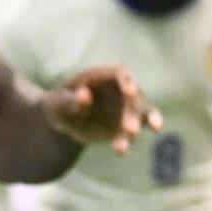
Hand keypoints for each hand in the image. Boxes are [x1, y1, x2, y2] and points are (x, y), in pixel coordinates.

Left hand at [42, 66, 160, 154]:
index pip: (120, 75)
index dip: (127, 82)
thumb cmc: (61, 106)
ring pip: (142, 111)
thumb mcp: (60, 103)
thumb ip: (72, 101)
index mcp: (104, 76)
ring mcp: (129, 105)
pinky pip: (145, 122)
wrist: (66, 121)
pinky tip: (151, 132)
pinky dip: (150, 125)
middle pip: (133, 97)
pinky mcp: (132, 121)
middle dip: (132, 112)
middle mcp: (123, 88)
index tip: (130, 93)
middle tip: (129, 129)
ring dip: (141, 123)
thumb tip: (84, 94)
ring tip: (132, 135)